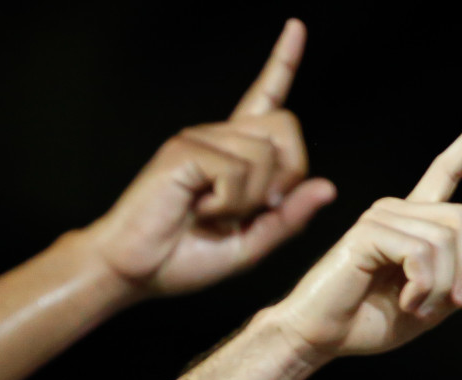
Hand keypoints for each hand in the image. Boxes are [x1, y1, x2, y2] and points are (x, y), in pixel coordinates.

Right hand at [82, 19, 337, 295]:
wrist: (133, 271)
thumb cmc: (181, 259)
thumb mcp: (249, 246)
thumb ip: (288, 219)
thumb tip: (327, 188)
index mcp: (233, 155)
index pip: (264, 98)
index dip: (282, 63)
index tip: (296, 27)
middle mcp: (217, 137)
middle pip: (284, 126)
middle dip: (288, 174)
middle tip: (258, 208)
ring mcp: (199, 139)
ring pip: (264, 155)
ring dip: (249, 200)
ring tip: (213, 215)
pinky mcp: (184, 151)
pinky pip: (235, 169)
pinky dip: (228, 202)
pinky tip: (200, 211)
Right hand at [269, 100, 461, 363]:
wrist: (319, 338)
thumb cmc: (366, 322)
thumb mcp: (433, 307)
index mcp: (413, 222)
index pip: (445, 171)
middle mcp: (397, 210)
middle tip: (448, 304)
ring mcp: (380, 217)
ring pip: (445, 240)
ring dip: (442, 285)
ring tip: (417, 306)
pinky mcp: (367, 233)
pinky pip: (420, 252)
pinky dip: (424, 285)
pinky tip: (408, 302)